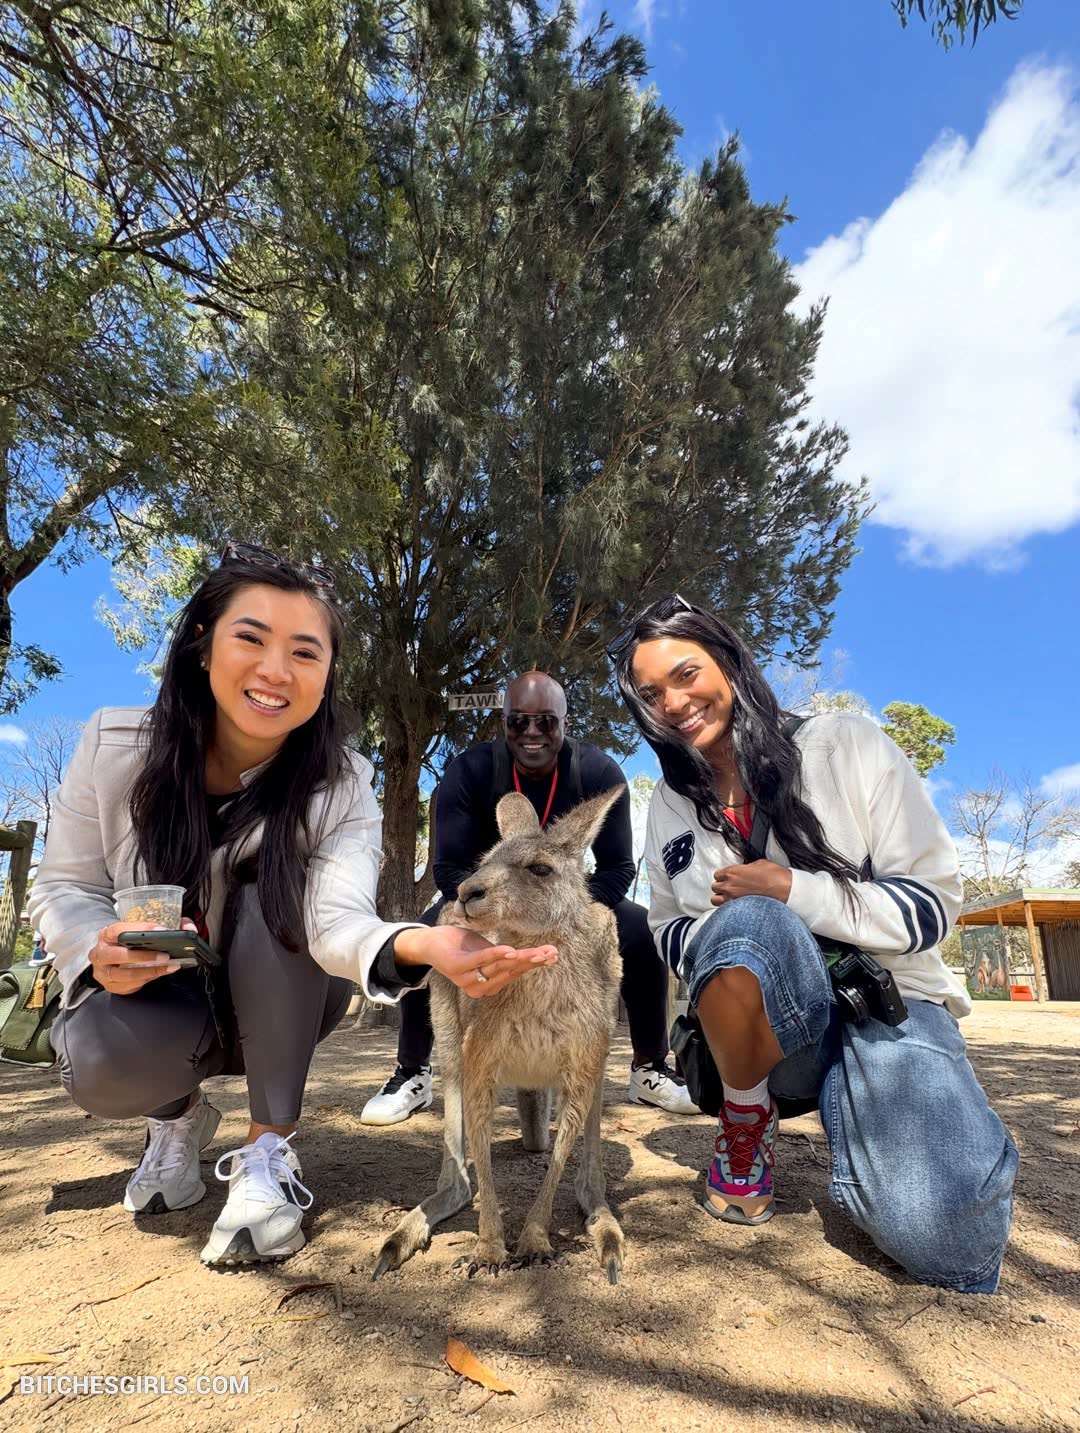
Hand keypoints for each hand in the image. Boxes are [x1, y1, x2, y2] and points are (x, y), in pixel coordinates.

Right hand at [88, 918, 196, 995]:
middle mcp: (101, 952)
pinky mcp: (110, 985)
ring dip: (149, 971)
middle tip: (165, 955)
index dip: (141, 930)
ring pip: (125, 974)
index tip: (161, 930)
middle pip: (119, 955)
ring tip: (168, 966)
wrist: (109, 958)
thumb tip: (189, 928)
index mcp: (107, 934)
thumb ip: (167, 924)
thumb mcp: (140, 929)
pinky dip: (147, 979)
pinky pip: (130, 984)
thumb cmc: (127, 942)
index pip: (121, 930)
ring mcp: (103, 971)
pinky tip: (160, 973)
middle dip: (144, 956)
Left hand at [394, 924, 557, 998]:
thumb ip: (505, 957)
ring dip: (520, 958)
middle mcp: (480, 988)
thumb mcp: (487, 951)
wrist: (430, 942)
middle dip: (533, 961)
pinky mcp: (457, 967)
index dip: (535, 963)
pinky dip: (495, 955)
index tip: (553, 955)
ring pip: (500, 966)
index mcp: (489, 986)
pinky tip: (510, 951)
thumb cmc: (462, 946)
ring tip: (537, 952)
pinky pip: (480, 961)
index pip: (516, 973)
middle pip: (512, 971)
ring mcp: (468, 979)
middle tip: (552, 954)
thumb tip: (531, 953)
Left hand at [710, 859, 791, 906]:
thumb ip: (746, 867)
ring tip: (729, 897)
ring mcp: (733, 899)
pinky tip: (736, 906)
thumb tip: (745, 870)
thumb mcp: (759, 864)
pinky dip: (727, 908)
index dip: (723, 876)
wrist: (785, 890)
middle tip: (730, 887)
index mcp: (733, 872)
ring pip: (715, 900)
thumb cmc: (775, 877)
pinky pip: (724, 910)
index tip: (728, 877)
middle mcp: (729, 886)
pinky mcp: (739, 910)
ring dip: (720, 898)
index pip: (717, 874)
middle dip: (721, 887)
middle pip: (715, 887)